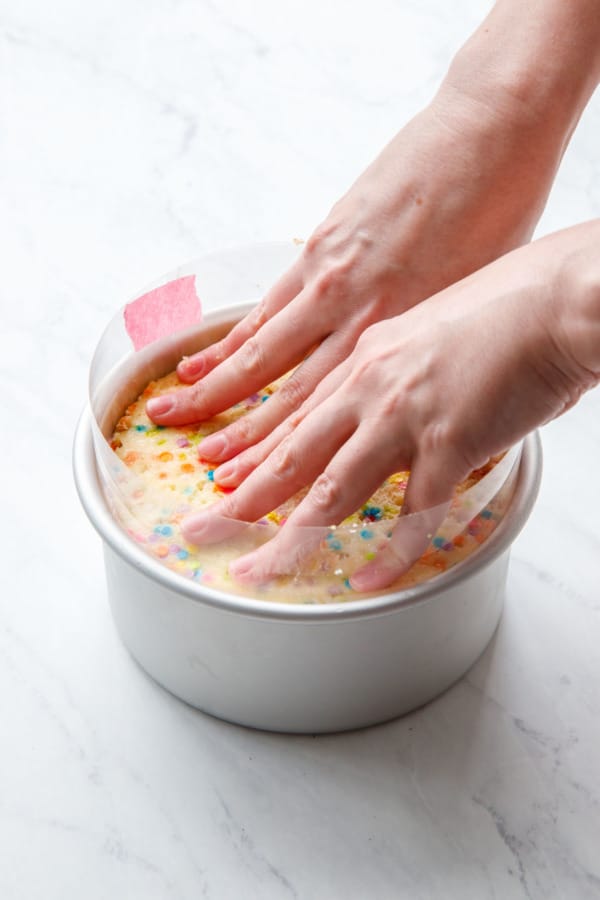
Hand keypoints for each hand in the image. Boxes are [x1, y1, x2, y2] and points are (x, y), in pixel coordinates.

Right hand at [147, 85, 562, 452]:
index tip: (253, 485)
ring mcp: (331, 279)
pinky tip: (203, 357)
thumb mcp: (471, 305)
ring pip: (263, 351)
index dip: (284, 454)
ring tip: (174, 413)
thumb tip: (398, 387)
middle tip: (203, 470)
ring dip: (215, 389)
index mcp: (399, 337)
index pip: (328, 412)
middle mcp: (358, 316)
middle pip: (285, 392)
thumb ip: (422, 349)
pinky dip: (230, 337)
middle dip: (239, 437)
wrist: (489, 136)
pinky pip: (265, 305)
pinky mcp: (319, 244)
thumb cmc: (499, 216)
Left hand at [181, 223, 599, 590]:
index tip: (222, 480)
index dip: (253, 455)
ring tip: (257, 571)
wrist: (558, 297)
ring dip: (289, 538)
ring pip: (330, 491)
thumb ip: (401, 375)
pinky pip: (412, 515)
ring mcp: (404, 415)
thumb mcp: (428, 333)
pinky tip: (367, 582)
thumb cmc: (506, 309)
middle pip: (291, 455)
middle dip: (241, 499)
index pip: (294, 417)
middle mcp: (369, 386)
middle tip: (201, 528)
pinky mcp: (448, 441)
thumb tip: (397, 411)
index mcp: (363, 356)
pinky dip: (389, 554)